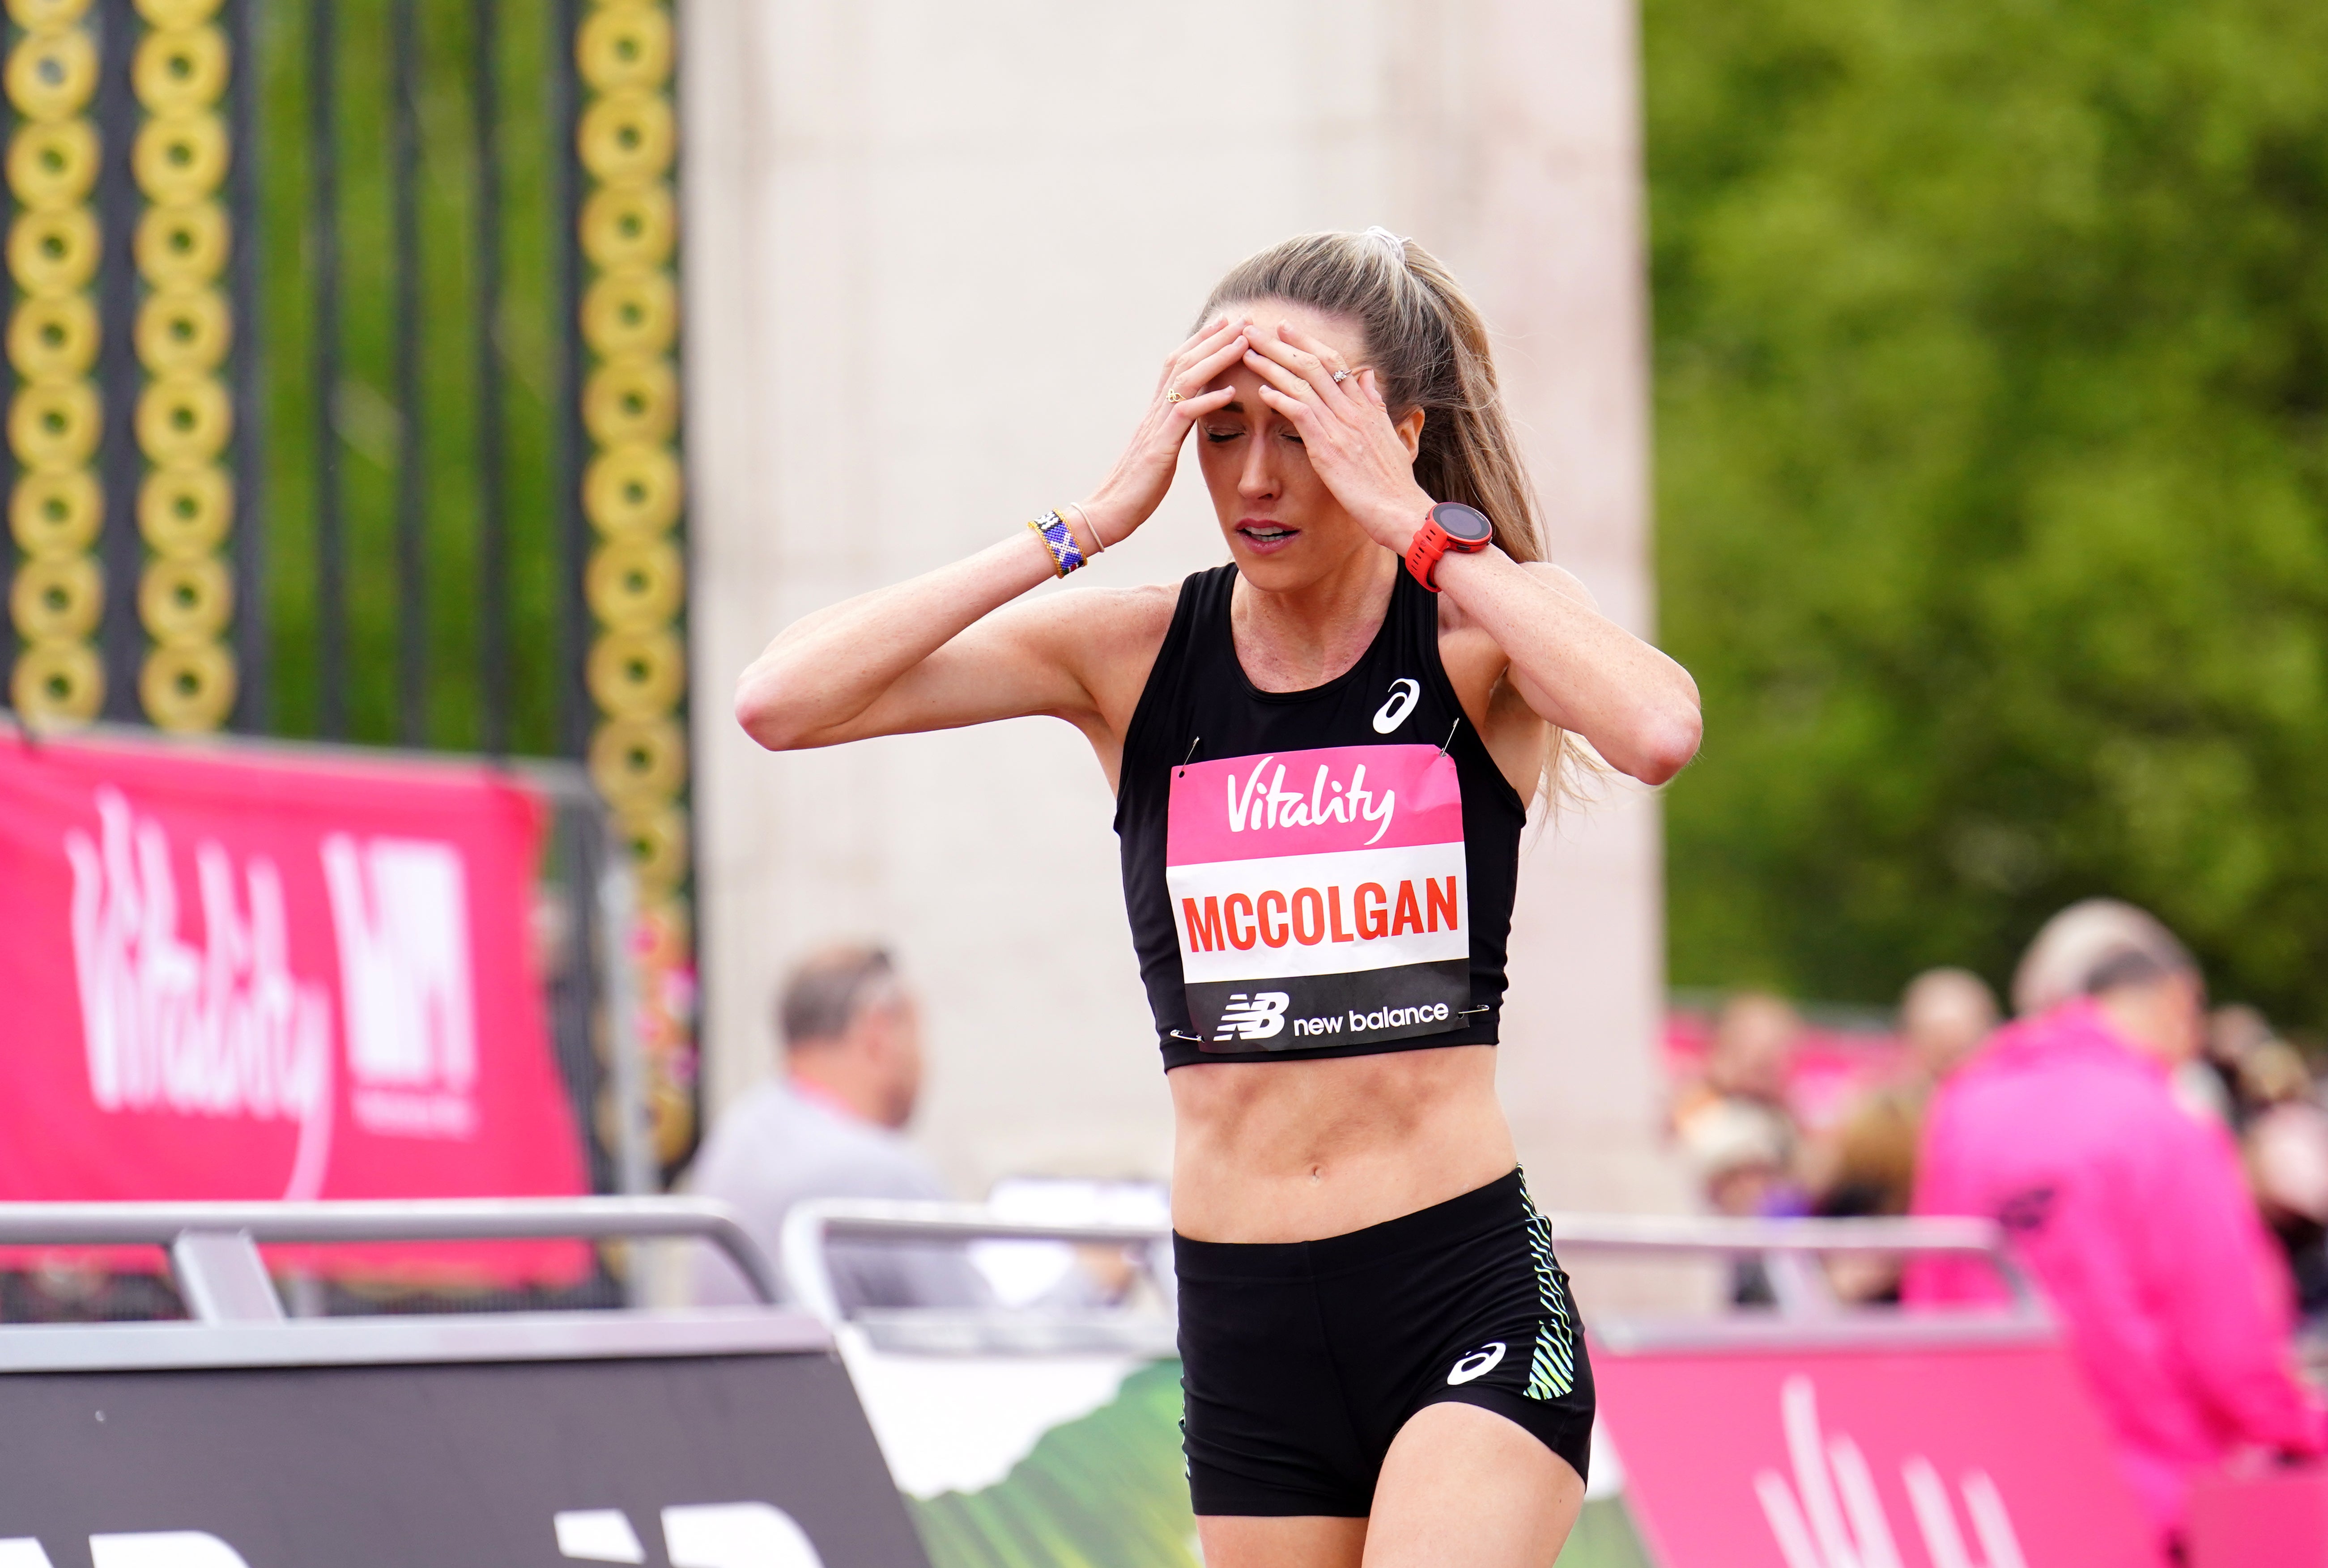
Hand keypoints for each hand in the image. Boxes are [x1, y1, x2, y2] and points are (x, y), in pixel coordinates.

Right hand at [1078, 317, 1250, 546]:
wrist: (1107, 513)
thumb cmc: (1135, 491)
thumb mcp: (1159, 454)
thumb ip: (1172, 432)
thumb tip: (1186, 420)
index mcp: (1156, 413)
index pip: (1179, 365)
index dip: (1201, 342)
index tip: (1226, 325)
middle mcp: (1155, 412)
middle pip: (1184, 362)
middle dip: (1214, 338)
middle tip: (1241, 318)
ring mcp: (1155, 428)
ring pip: (1186, 379)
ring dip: (1216, 357)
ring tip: (1242, 342)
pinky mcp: (1159, 448)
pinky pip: (1184, 416)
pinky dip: (1207, 401)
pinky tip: (1230, 392)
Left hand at [1242, 322, 1434, 551]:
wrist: (1402, 511)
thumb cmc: (1394, 483)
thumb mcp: (1388, 436)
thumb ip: (1374, 405)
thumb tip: (1367, 376)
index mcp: (1365, 406)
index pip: (1334, 362)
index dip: (1308, 342)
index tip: (1286, 329)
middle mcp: (1353, 410)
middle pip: (1313, 364)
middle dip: (1281, 343)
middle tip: (1255, 328)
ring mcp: (1341, 427)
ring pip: (1303, 382)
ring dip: (1272, 364)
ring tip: (1247, 352)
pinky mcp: (1328, 448)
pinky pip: (1301, 413)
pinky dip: (1281, 398)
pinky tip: (1262, 391)